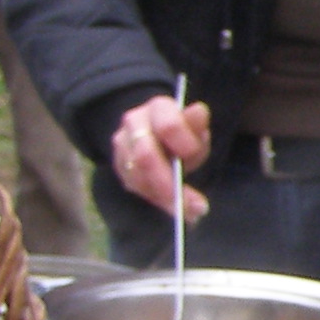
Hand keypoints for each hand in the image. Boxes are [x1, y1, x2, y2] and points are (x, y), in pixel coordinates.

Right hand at [111, 92, 210, 219]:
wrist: (155, 131)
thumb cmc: (182, 131)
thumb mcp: (195, 127)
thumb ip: (197, 125)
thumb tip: (199, 110)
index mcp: (158, 108)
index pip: (168, 127)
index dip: (184, 145)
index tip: (194, 157)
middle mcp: (133, 123)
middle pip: (146, 157)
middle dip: (170, 185)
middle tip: (197, 207)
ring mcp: (122, 145)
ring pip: (138, 177)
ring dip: (166, 198)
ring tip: (190, 211)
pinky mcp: (120, 166)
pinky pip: (136, 187)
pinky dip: (158, 200)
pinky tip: (176, 208)